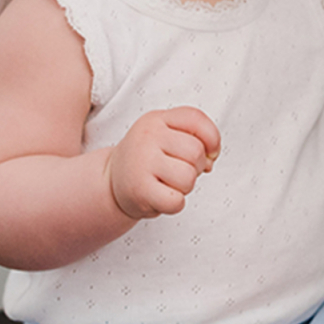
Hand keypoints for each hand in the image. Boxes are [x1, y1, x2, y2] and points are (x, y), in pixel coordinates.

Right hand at [105, 106, 219, 219]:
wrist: (111, 183)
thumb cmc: (147, 159)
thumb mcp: (166, 136)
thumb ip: (194, 139)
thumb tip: (209, 160)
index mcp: (156, 119)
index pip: (196, 119)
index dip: (212, 138)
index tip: (210, 152)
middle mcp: (147, 136)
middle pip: (196, 151)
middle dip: (196, 166)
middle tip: (177, 171)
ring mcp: (141, 162)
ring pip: (189, 177)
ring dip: (185, 186)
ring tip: (167, 183)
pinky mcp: (139, 190)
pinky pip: (176, 201)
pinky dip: (175, 204)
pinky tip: (160, 197)